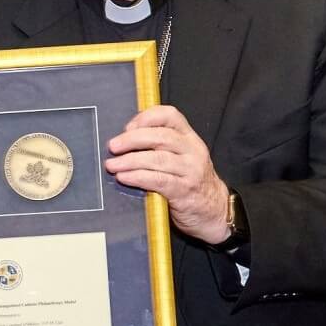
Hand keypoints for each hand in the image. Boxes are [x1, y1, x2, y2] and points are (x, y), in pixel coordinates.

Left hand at [105, 105, 229, 244]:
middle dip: (132, 140)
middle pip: (160, 137)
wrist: (213, 211)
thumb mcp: (181, 157)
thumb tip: (123, 141)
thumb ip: (160, 146)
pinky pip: (158, 180)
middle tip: (113, 146)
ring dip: (130, 161)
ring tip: (112, 165)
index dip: (146, 118)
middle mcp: (192, 150)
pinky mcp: (184, 191)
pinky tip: (124, 177)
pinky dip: (138, 177)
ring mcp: (190, 170)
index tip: (127, 127)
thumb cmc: (189, 181)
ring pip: (157, 159)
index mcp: (189, 137)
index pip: (169, 115)